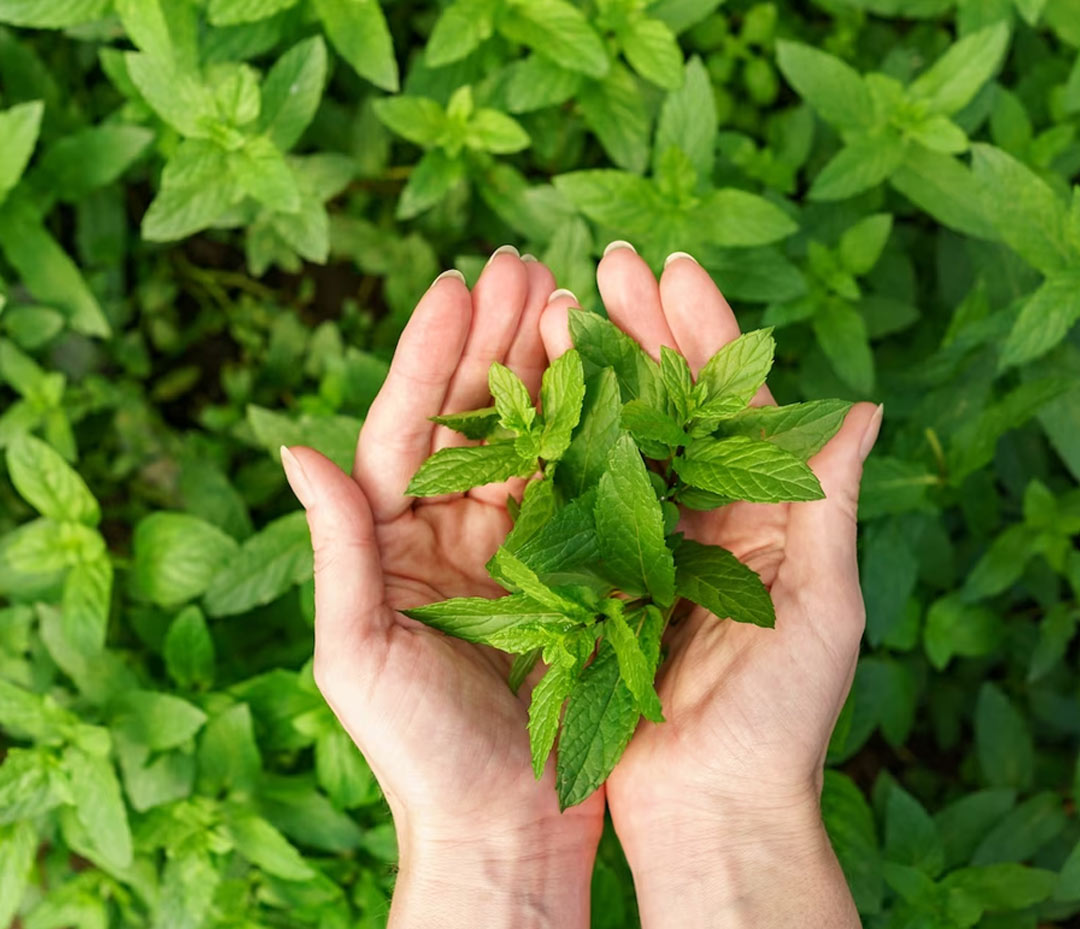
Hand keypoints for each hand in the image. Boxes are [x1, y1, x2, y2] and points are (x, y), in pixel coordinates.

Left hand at [281, 250, 603, 928]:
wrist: (503, 828)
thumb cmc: (418, 754)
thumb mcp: (360, 653)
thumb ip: (338, 549)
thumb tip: (295, 447)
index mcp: (395, 541)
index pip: (408, 428)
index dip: (431, 355)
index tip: (457, 284)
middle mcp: (454, 531)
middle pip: (475, 416)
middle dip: (497, 338)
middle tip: (525, 261)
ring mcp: (517, 547)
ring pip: (533, 439)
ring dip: (549, 367)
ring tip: (570, 295)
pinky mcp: (573, 573)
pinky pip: (583, 489)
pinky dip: (596, 432)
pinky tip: (616, 380)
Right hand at [540, 246, 877, 928]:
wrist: (711, 808)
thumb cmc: (782, 719)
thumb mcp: (823, 608)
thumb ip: (829, 504)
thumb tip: (864, 405)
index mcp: (768, 514)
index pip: (737, 402)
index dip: (707, 332)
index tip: (672, 268)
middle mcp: (708, 518)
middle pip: (674, 404)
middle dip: (644, 330)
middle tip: (607, 262)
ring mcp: (650, 544)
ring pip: (621, 438)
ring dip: (596, 372)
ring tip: (561, 304)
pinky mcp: (600, 579)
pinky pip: (579, 499)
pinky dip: (560, 446)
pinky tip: (533, 395)